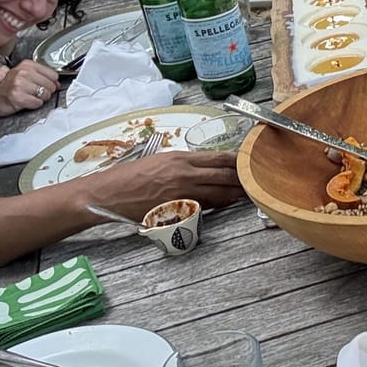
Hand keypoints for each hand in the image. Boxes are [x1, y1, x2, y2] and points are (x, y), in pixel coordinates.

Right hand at [0, 59, 60, 115]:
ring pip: (45, 94)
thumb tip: (57, 84)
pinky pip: (37, 103)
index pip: (52, 73)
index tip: (47, 85)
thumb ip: (41, 76)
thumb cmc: (8, 87)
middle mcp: (23, 72)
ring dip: (40, 98)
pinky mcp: (18, 97)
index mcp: (27, 64)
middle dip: (46, 91)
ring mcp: (20, 84)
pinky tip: (27, 102)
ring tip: (31, 97)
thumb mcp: (23, 75)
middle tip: (37, 92)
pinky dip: (34, 104)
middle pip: (50, 85)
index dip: (52, 82)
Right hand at [80, 150, 245, 216]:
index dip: (237, 159)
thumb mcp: (157, 161)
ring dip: (236, 193)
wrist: (108, 194)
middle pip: (223, 175)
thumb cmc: (128, 177)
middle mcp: (183, 173)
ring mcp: (182, 193)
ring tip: (250, 192)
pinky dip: (220, 203)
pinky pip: (205, 206)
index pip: (217, 157)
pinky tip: (229, 202)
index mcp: (179, 158)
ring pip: (218, 192)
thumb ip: (181, 164)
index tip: (250, 159)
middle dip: (242, 177)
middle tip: (258, 178)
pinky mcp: (177, 209)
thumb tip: (202, 167)